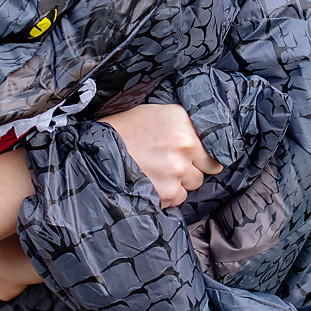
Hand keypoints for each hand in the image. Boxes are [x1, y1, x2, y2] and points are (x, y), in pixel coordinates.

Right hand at [100, 102, 222, 207]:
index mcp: (182, 121)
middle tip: (169, 163)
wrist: (96, 151)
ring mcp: (177, 169)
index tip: (195, 156)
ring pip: (193, 183)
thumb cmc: (124, 131)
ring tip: (157, 172)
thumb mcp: (156, 114)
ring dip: (180, 181)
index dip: (204, 153)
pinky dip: (167, 193)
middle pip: (207, 167)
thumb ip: (183, 125)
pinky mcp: (168, 191)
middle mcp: (185, 144)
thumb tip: (205, 141)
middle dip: (192, 167)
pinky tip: (151, 181)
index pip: (214, 145)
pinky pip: (179, 197)